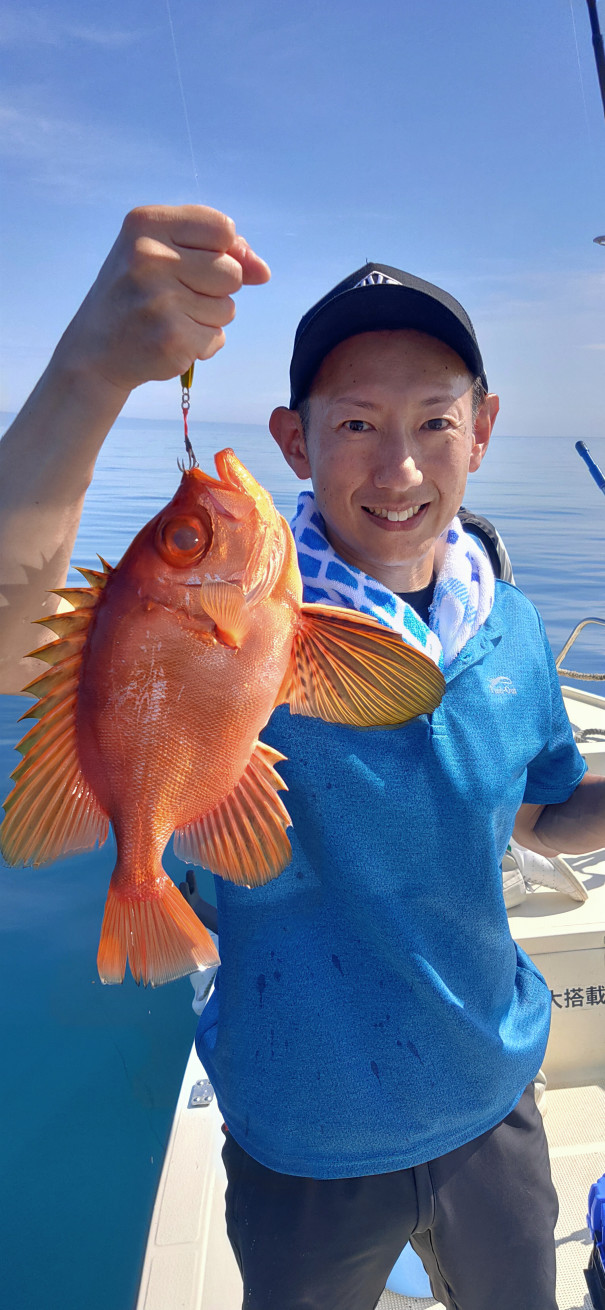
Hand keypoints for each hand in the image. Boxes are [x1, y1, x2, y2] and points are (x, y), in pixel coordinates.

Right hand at [53, 204, 270, 398]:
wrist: (95, 349)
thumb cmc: (137, 293)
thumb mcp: (166, 254)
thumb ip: (220, 251)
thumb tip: (263, 271)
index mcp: (147, 224)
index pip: (224, 229)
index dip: (222, 251)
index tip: (193, 263)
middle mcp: (149, 257)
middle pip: (232, 271)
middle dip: (216, 289)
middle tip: (175, 295)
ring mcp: (160, 300)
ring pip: (228, 308)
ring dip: (208, 318)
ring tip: (170, 318)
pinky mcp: (171, 339)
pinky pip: (217, 338)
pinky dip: (200, 344)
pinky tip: (169, 339)